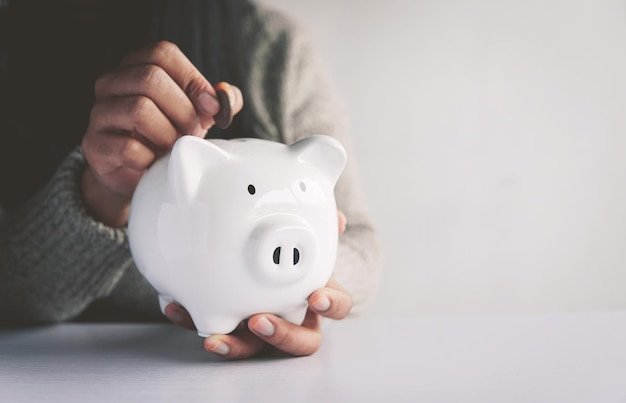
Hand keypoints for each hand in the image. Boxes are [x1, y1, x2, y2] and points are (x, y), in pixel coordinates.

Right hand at [81, 41, 242, 226]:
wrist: (137, 175)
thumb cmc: (167, 137)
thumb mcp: (195, 115)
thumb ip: (216, 103)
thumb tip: (228, 96)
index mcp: (137, 67)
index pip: (162, 53)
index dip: (192, 79)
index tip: (210, 108)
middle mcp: (112, 84)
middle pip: (150, 79)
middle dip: (183, 110)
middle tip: (193, 132)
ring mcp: (100, 113)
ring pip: (139, 109)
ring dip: (168, 134)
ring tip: (173, 148)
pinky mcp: (94, 144)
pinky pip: (128, 147)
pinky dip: (150, 159)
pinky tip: (153, 163)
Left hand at [164, 211, 351, 358]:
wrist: (257, 256)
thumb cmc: (287, 249)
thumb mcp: (302, 234)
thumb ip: (319, 224)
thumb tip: (337, 217)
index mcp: (314, 294)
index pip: (336, 306)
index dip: (330, 305)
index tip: (316, 297)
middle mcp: (292, 317)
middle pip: (299, 342)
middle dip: (281, 336)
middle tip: (259, 321)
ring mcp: (261, 328)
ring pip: (254, 349)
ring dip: (236, 345)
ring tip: (215, 337)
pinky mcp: (229, 326)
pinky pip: (214, 328)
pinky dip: (193, 321)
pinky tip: (177, 307)